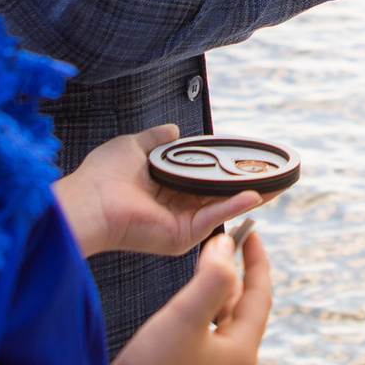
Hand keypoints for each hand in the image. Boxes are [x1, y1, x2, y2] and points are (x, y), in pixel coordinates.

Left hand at [55, 125, 266, 257]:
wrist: (89, 202)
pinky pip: (213, 217)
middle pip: (215, 195)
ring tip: (274, 183)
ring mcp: (179, 224)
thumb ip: (156, 139)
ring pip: (220, 206)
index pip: (198, 179)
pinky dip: (235, 206)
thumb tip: (173, 128)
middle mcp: (173, 209)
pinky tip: (254, 194)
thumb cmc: (102, 177)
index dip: (219, 169)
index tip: (242, 160)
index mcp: (162, 190)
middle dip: (242, 185)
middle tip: (270, 173)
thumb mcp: (134, 146)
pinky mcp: (181, 236)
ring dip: (247, 195)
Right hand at [83, 226, 272, 364]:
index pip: (260, 295)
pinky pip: (203, 333)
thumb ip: (212, 278)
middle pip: (242, 307)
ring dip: (216, 290)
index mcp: (241, 350)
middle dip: (234, 272)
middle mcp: (231, 364)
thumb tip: (225, 248)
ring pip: (221, 320)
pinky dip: (199, 309)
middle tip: (222, 240)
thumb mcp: (187, 316)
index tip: (249, 228)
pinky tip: (183, 302)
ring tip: (203, 263)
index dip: (257, 259)